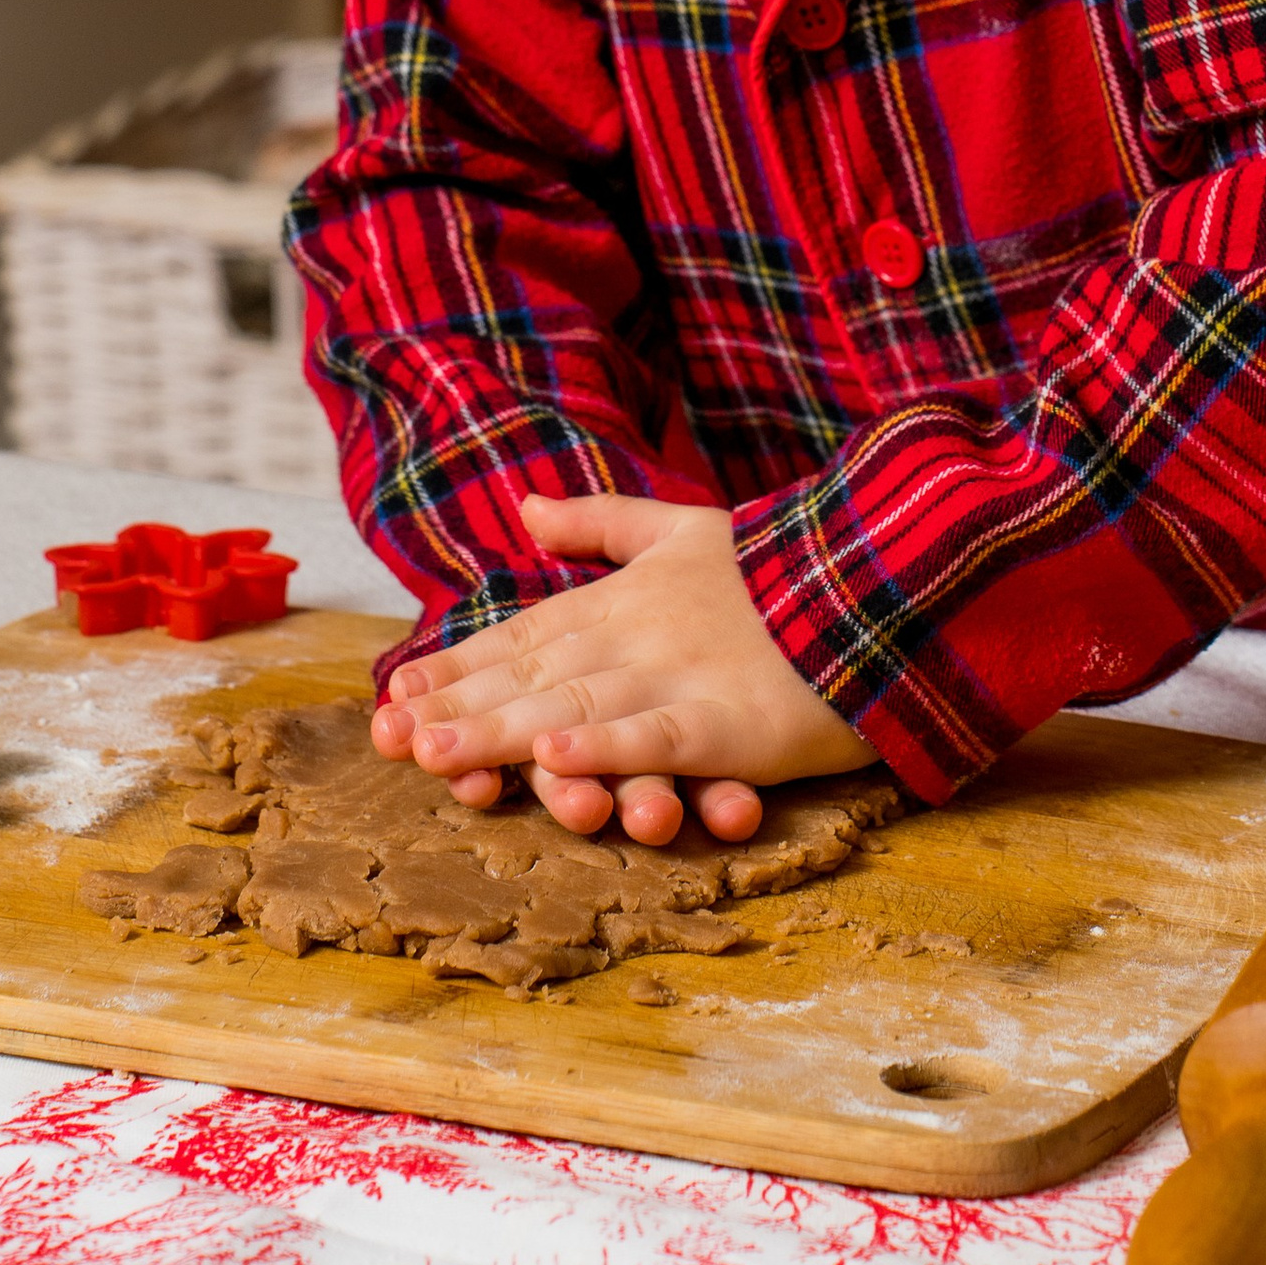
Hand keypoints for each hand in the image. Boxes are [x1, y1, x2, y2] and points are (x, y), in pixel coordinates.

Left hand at [370, 492, 870, 847]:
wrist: (874, 581)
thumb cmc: (777, 564)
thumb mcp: (681, 528)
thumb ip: (600, 523)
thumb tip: (526, 508)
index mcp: (619, 598)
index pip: (519, 636)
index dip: (456, 668)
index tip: (395, 698)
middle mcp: (633, 636)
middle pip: (529, 678)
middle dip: (457, 711)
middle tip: (390, 741)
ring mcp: (676, 678)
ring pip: (574, 707)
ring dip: (501, 734)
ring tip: (438, 755)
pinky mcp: (726, 722)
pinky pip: (656, 735)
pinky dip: (606, 746)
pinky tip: (555, 756)